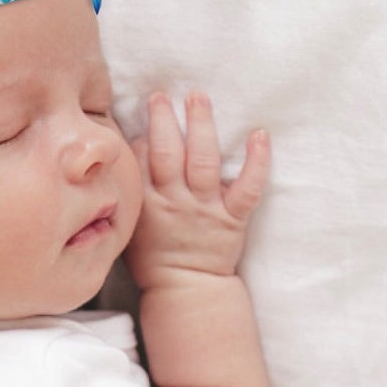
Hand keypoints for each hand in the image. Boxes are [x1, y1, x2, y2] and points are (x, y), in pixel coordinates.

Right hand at [123, 90, 269, 292]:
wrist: (185, 290)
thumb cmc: (153, 259)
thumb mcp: (129, 228)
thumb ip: (129, 195)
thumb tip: (127, 158)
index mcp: (146, 205)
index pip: (139, 161)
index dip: (140, 137)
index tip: (141, 121)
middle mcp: (175, 202)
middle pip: (167, 153)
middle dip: (163, 120)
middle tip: (161, 95)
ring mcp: (205, 209)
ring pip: (202, 161)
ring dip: (200, 125)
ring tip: (197, 97)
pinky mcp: (232, 218)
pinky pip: (248, 188)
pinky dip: (257, 161)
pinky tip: (259, 135)